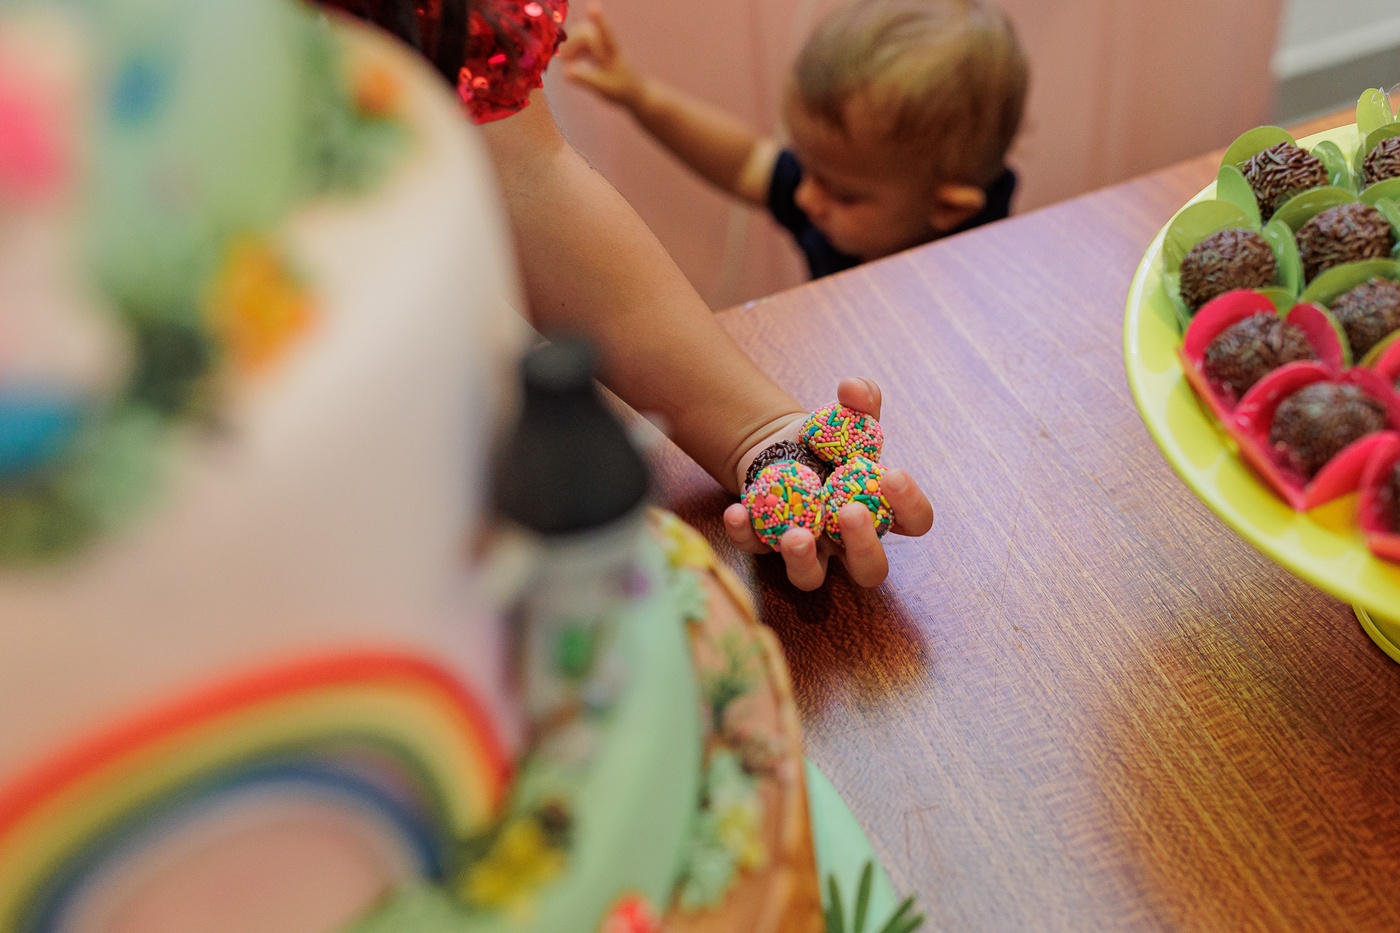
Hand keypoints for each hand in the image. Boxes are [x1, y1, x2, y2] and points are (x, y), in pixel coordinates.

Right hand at [559, 2, 644, 108]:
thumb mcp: (603, 88)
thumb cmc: (622, 91)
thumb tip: (566, 72)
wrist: (635, 94)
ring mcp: (603, 47)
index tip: (593, 7)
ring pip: (584, 36)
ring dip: (572, 46)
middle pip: (587, 32)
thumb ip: (585, 79)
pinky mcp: (600, 51)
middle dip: (572, 41)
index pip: (606, 33)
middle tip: (564, 60)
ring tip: (565, 62)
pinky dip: (575, 50)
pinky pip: (584, 43)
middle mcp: (608, 45)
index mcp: (613, 52)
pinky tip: (569, 62)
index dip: (599, 21)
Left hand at [723, 377, 933, 590]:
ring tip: (796, 535)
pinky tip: (738, 511)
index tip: (893, 474)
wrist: (776, 446)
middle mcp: (847, 541)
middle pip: (870, 569)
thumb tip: (854, 388)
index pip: (914, 522)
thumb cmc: (825, 439)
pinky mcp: (766, 543)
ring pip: (811, 578)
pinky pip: (756, 549)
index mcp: (880, 510)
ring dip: (803, 561)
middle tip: (851, 512)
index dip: (910, 505)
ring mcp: (807, 549)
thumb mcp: (845, 417)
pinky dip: (746, 533)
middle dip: (864, 546)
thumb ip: (859, 401)